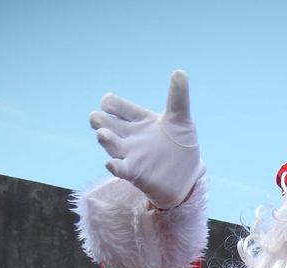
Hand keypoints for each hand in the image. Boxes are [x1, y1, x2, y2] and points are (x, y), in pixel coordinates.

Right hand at [89, 69, 203, 209]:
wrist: (188, 175)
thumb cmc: (181, 145)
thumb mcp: (181, 119)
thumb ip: (178, 97)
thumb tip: (180, 72)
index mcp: (138, 119)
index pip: (117, 106)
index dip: (111, 104)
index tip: (108, 103)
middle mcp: (130, 136)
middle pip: (107, 123)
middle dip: (100, 119)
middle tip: (97, 117)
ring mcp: (130, 154)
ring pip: (111, 144)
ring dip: (106, 139)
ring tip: (102, 134)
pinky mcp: (135, 173)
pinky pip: (121, 169)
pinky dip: (115, 166)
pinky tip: (111, 164)